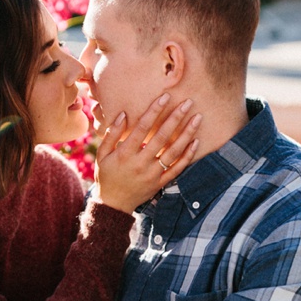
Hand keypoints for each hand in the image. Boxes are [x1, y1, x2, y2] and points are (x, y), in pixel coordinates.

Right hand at [93, 92, 201, 211]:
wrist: (114, 204)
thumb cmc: (107, 175)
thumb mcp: (103, 155)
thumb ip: (111, 134)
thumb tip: (124, 114)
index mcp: (125, 153)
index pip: (142, 127)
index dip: (154, 111)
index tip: (165, 97)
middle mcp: (141, 163)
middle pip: (162, 137)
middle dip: (175, 118)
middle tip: (188, 102)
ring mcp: (153, 174)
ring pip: (173, 152)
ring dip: (187, 134)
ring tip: (197, 118)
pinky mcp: (160, 182)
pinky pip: (177, 168)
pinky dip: (187, 155)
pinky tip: (196, 142)